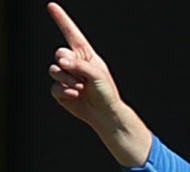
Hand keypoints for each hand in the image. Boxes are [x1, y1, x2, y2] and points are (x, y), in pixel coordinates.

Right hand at [47, 2, 150, 166]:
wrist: (104, 113)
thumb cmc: (106, 92)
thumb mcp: (98, 74)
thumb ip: (80, 65)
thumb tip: (62, 61)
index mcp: (85, 55)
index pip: (71, 33)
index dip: (61, 19)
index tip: (52, 6)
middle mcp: (74, 63)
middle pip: (59, 53)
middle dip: (68, 64)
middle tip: (80, 76)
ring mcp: (66, 76)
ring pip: (54, 70)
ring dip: (67, 80)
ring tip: (81, 88)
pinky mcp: (60, 90)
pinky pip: (53, 86)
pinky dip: (64, 91)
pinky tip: (75, 95)